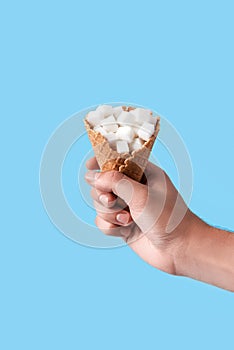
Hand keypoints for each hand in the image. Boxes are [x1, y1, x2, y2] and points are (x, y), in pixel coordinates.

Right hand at [85, 157, 195, 274]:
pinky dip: (110, 226)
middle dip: (104, 194)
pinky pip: (103, 221)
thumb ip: (115, 182)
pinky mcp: (123, 225)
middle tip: (113, 201)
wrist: (179, 250)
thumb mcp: (141, 195)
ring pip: (100, 204)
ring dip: (110, 213)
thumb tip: (92, 176)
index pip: (118, 160)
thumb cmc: (167, 218)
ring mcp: (128, 207)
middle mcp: (134, 189)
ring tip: (128, 220)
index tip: (90, 165)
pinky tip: (125, 230)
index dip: (102, 160)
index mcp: (143, 174)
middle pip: (102, 184)